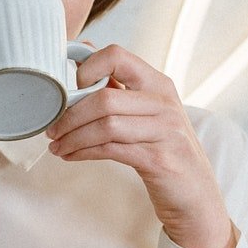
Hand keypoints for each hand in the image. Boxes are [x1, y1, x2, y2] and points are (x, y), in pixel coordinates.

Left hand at [45, 44, 235, 247]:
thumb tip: (84, 53)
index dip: (86, 67)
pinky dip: (84, 152)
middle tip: (52, 128)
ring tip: (57, 146)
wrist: (195, 194)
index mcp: (158, 84)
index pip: (117, 55)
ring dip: (73, 137)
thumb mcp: (148, 112)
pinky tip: (72, 155)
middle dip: (70, 115)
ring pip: (106, 125)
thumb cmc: (164, 149)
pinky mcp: (159, 160)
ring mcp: (165, 131)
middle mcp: (164, 103)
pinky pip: (111, 150)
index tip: (67, 89)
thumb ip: (120, 86)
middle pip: (105, 98)